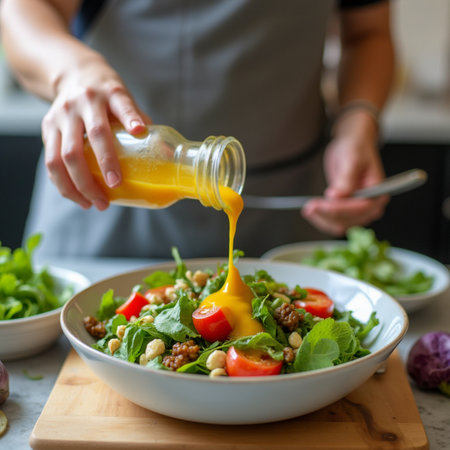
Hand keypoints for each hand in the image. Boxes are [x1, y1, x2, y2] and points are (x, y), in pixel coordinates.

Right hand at [41, 57, 150, 209]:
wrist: (73, 74)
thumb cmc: (108, 95)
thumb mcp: (126, 99)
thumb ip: (140, 121)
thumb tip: (165, 155)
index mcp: (110, 93)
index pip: (122, 105)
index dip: (131, 118)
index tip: (140, 132)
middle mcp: (83, 102)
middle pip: (92, 138)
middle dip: (104, 165)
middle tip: (115, 187)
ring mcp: (61, 116)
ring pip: (63, 156)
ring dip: (80, 185)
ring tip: (96, 203)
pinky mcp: (48, 128)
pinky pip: (51, 162)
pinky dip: (64, 184)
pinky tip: (79, 198)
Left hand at [302, 110, 387, 234]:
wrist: (352, 146)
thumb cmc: (356, 148)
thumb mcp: (352, 160)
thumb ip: (346, 179)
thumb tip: (337, 197)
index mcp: (378, 193)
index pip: (360, 208)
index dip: (340, 209)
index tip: (322, 204)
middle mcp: (370, 206)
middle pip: (348, 220)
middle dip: (328, 214)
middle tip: (310, 206)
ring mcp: (357, 211)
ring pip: (339, 225)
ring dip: (322, 219)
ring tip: (308, 208)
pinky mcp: (346, 211)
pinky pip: (333, 222)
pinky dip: (321, 219)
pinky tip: (310, 211)